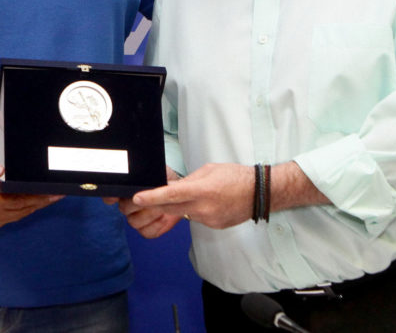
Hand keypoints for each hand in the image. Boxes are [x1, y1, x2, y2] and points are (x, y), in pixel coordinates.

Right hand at [0, 152, 62, 229]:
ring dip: (37, 205)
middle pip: (23, 209)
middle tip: (60, 192)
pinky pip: (16, 214)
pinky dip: (28, 207)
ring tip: (54, 195)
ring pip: (21, 213)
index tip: (52, 192)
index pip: (19, 201)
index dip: (37, 197)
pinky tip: (39, 199)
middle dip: (42, 201)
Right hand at [117, 166, 181, 238]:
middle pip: (124, 208)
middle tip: (151, 196)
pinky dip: (157, 225)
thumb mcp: (155, 170)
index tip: (117, 196)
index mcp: (126, 189)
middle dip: (139, 202)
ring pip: (134, 221)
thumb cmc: (165, 179)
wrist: (179, 192)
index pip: (110, 195)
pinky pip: (146, 232)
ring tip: (162, 205)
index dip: (111, 197)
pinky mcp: (147, 229)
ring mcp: (136, 218)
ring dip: (150, 213)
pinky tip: (165, 217)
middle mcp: (128, 204)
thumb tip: (140, 173)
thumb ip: (144, 171)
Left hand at [131, 163, 254, 229]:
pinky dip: (193, 210)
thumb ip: (189, 181)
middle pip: (171, 208)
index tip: (137, 198)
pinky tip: (205, 202)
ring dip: (178, 205)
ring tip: (190, 194)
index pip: (171, 194)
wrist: (258, 194)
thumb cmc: (236, 177)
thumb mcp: (209, 170)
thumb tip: (173, 187)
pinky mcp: (213, 225)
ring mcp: (208, 219)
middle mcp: (203, 207)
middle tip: (144, 199)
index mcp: (202, 190)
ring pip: (183, 213)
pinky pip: (195, 217)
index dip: (151, 197)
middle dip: (156, 204)